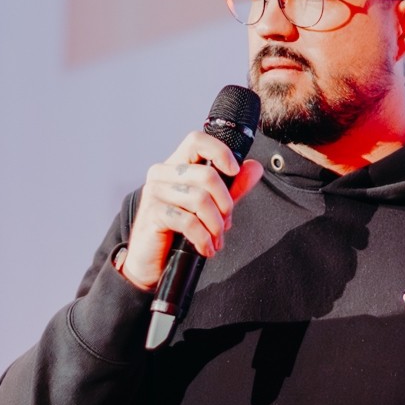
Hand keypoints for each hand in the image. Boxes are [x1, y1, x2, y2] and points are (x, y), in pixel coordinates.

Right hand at [120, 130, 263, 289]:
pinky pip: (189, 221)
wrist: (151, 263)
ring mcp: (154, 192)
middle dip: (225, 203)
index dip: (220, 152)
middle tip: (225, 223)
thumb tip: (254, 167)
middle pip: (207, 174)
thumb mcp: (211, 207)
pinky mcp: (153, 214)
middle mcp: (162, 173)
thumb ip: (232, 187)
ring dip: (215, 225)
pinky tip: (205, 248)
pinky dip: (203, 238)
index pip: (197, 141)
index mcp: (176, 165)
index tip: (234, 172)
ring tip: (216, 239)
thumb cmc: (177, 232)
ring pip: (200, 199)